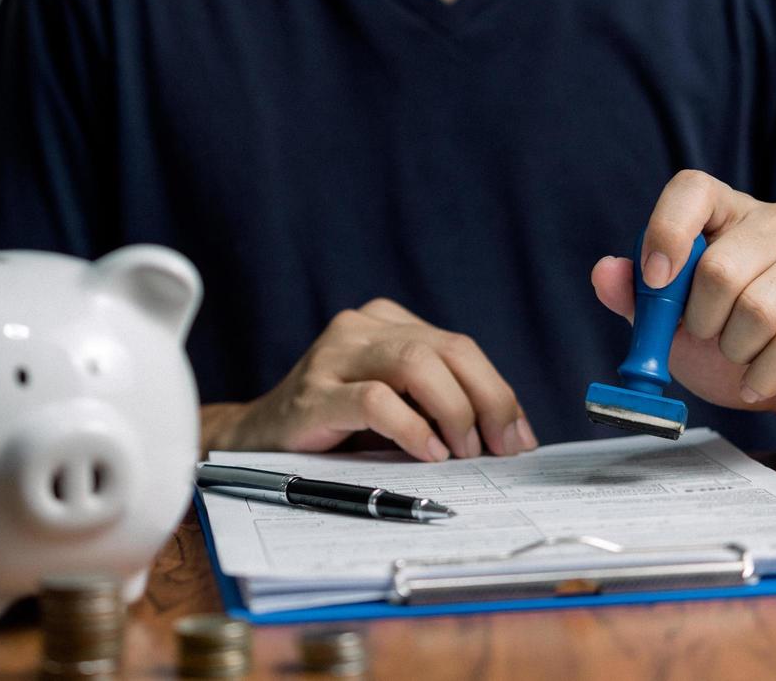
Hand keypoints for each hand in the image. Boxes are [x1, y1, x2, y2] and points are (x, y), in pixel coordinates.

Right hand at [206, 298, 537, 460]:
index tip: (519, 437)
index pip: (459, 346)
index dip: (498, 391)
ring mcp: (334, 355)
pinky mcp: (314, 393)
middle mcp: (361, 327)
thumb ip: (443, 406)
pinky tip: (429, 453)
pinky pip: (377, 401)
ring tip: (464, 452)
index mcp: (386, 322)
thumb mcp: (398, 407)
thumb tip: (514, 434)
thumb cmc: (338, 428)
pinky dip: (413, 429)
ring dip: (454, 412)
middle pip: (446, 349)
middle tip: (500, 448)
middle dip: (487, 401)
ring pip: (416, 364)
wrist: (257, 442)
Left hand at [590, 170, 775, 426]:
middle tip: (707, 337)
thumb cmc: (734, 339)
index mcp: (729, 211)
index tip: (654, 281)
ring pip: (759, 310)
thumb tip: (605, 272)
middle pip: (720, 268)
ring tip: (738, 356)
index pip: (692, 189)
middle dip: (700, 321)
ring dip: (734, 352)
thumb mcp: (675, 321)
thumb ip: (638, 298)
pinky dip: (763, 376)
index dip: (666, 231)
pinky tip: (757, 382)